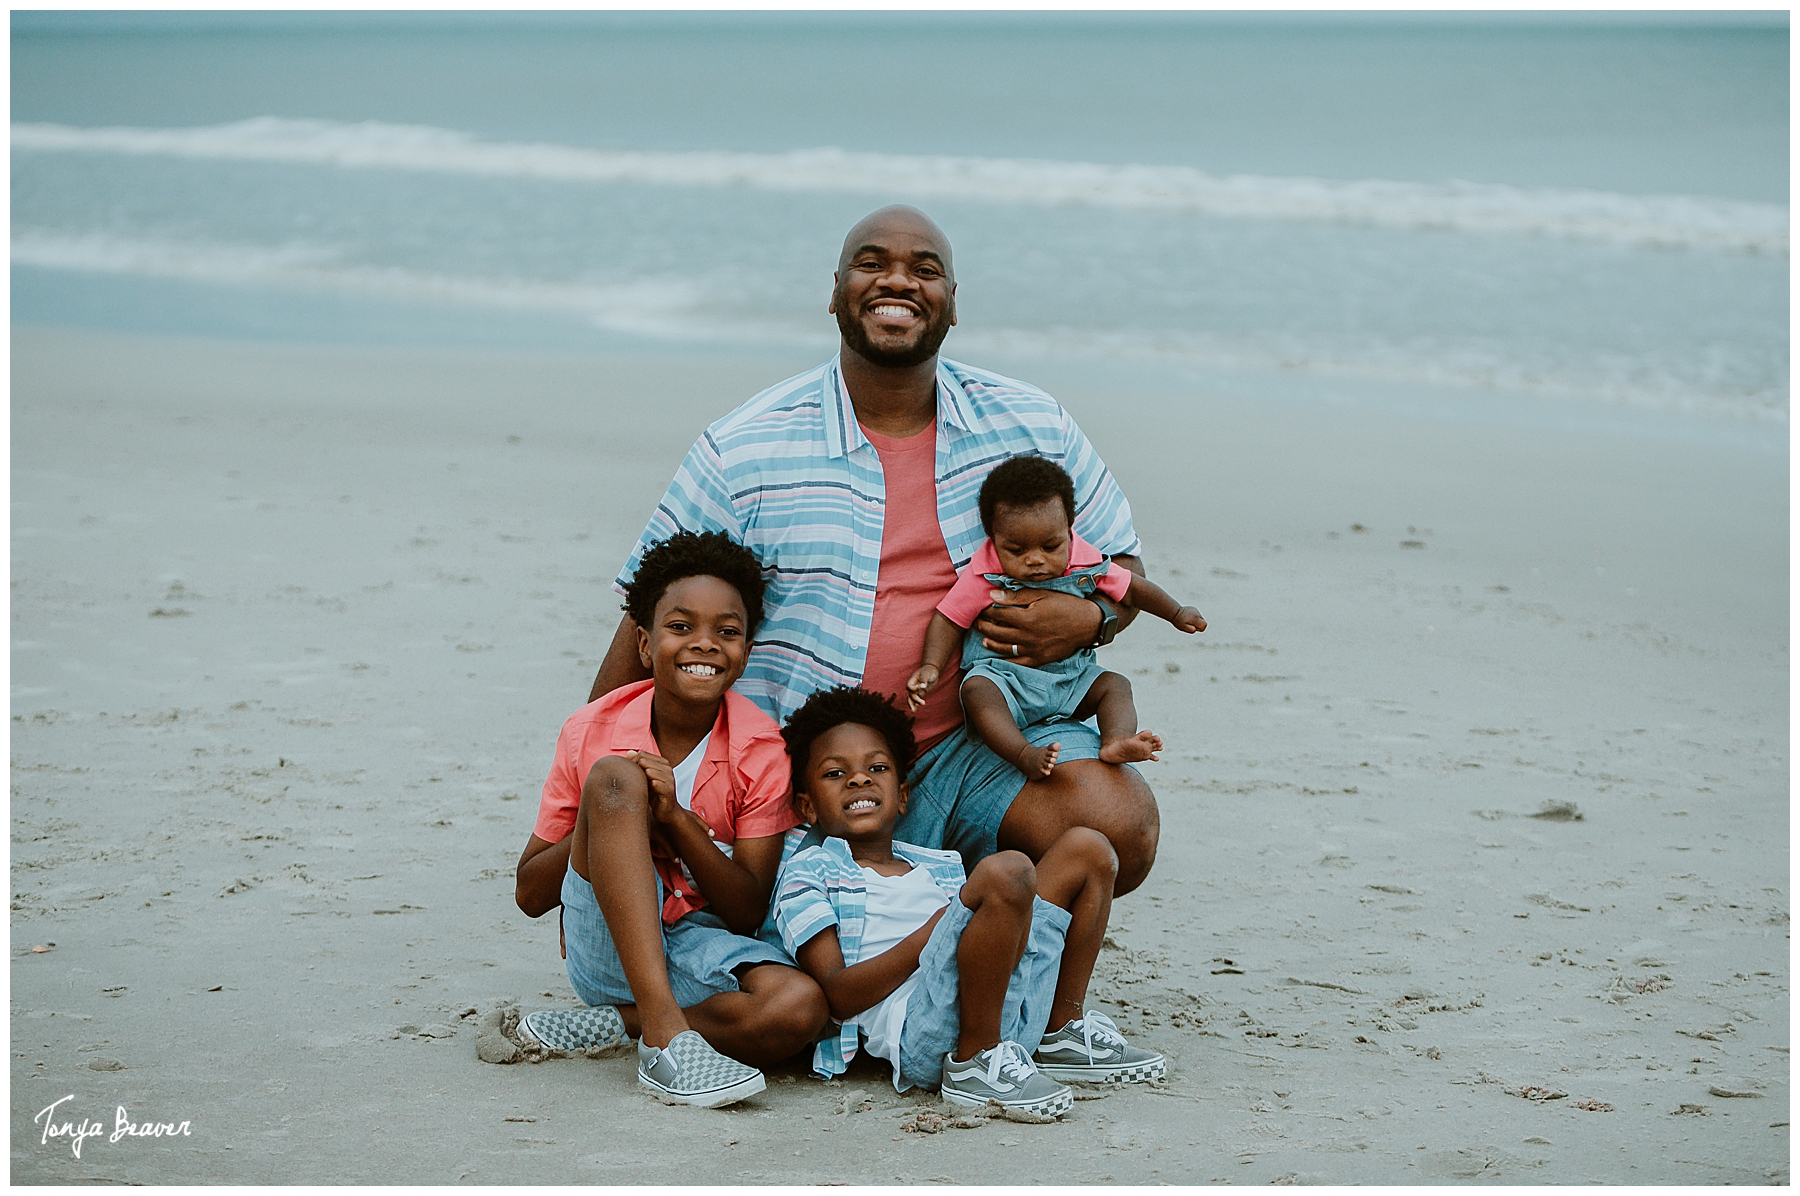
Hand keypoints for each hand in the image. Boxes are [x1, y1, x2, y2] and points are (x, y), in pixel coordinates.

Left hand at [624, 750, 678, 824]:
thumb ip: (637, 763)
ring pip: (649, 771)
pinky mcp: (669, 790)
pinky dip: (648, 788)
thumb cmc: (653, 793)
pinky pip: (655, 784)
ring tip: (639, 789)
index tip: (627, 776)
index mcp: (662, 763)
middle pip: (644, 761)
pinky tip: (646, 793)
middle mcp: (667, 768)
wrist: (665, 812)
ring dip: (641, 781)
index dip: (631, 764)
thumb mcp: (644, 777)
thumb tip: (629, 752)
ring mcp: (670, 779)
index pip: (642, 755)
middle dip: (634, 771)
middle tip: (632, 784)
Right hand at [905, 664, 940, 710]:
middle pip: (910, 694)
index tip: (922, 686)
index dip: (914, 688)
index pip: (909, 686)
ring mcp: (917, 690)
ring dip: (912, 704)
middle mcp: (913, 686)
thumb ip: (924, 679)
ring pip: (912, 698)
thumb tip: (922, 686)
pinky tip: (915, 709)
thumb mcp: (926, 673)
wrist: (932, 670)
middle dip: (914, 700)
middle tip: (922, 703)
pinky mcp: (921, 693)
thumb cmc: (928, 670)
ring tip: (913, 711)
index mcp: (912, 680)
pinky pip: (917, 699)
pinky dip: (916, 704)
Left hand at [973, 588, 1102, 668]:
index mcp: (1027, 618)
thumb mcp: (1041, 594)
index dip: (987, 610)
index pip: (998, 614)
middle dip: (984, 626)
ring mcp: (1033, 649)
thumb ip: (1016, 596)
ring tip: (984, 638)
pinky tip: (999, 656)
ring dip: (991, 643)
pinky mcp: (1040, 659)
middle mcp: (1027, 636)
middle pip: (997, 632)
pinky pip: (1018, 663)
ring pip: (1005, 648)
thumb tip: (993, 594)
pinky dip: (1006, 660)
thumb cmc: (1065, 605)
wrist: (1087, 623)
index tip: (982, 607)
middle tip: (977, 622)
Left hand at [1174, 606, 1206, 633]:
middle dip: (1198, 625)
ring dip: (1195, 621)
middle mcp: (1197, 613)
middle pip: (1203, 621)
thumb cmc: (1178, 621)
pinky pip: (1197, 615)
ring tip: (1187, 620)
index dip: (1200, 628)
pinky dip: (1193, 617)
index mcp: (1196, 619)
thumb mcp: (1184, 628)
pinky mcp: (1193, 608)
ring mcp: (1195, 610)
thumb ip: (1192, 630)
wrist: (1173, 611)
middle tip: (1189, 624)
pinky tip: (1186, 616)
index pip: (1204, 625)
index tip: (1193, 627)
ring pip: (1200, 618)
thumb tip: (1196, 629)